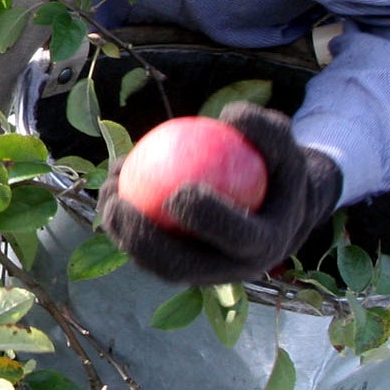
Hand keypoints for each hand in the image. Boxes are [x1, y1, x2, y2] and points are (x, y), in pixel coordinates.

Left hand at [98, 103, 342, 285]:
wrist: (275, 207)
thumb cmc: (276, 167)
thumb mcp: (283, 145)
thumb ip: (265, 130)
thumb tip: (231, 115)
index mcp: (265, 244)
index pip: (237, 237)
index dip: (208, 220)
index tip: (178, 191)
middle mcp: (231, 269)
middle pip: (181, 267)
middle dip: (143, 241)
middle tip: (118, 205)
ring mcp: (202, 274)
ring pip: (153, 262)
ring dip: (122, 233)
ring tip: (106, 195)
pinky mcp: (179, 267)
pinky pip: (144, 248)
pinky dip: (124, 222)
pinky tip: (111, 185)